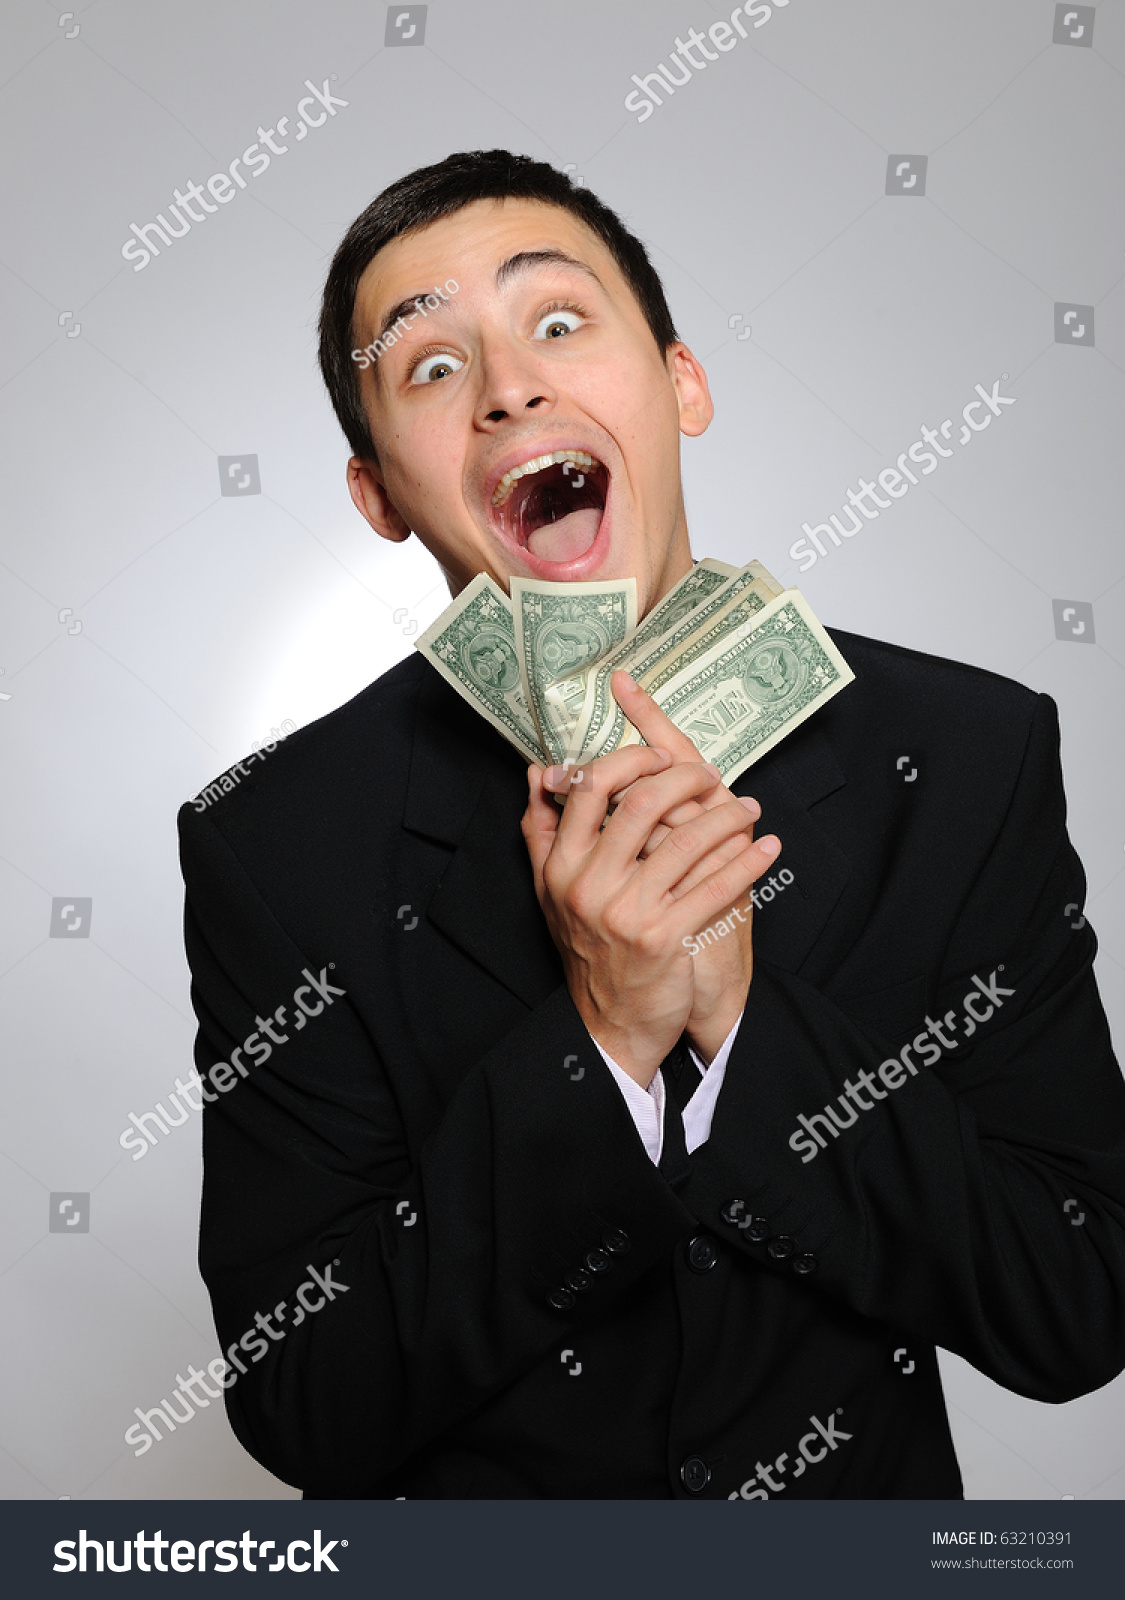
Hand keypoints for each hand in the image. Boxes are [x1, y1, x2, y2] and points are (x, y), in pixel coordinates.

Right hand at [522, 744, 763, 1086]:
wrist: (610, 1022)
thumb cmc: (588, 947)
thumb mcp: (551, 889)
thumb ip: (542, 828)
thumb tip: (541, 771)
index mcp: (562, 865)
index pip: (589, 789)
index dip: (629, 760)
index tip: (659, 754)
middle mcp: (590, 885)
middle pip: (642, 803)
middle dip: (686, 778)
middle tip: (711, 775)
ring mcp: (628, 912)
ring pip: (688, 841)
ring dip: (729, 817)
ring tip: (749, 807)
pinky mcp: (664, 938)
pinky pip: (716, 888)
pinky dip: (747, 863)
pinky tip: (768, 850)